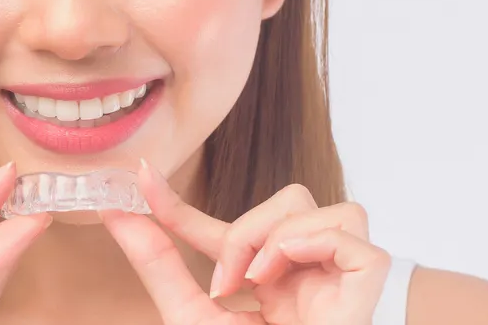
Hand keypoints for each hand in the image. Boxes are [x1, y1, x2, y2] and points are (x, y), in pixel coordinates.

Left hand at [99, 161, 389, 324]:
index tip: (139, 176)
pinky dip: (307, 240)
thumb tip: (117, 215)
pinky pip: (345, 223)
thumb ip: (160, 268)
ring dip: (268, 236)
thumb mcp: (196, 319)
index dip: (182, 206)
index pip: (224, 232)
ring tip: (256, 284)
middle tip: (225, 285)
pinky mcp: (370, 273)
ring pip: (306, 203)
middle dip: (239, 232)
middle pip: (280, 201)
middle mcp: (307, 273)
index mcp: (270, 286)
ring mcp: (339, 271)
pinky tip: (284, 272)